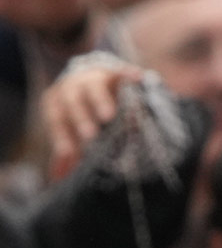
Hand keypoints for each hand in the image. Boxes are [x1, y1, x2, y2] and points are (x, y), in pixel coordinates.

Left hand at [41, 62, 144, 179]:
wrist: (87, 72)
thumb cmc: (76, 106)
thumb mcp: (66, 124)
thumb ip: (66, 148)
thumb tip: (59, 177)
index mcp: (56, 102)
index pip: (57, 120)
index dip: (63, 137)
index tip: (70, 154)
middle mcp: (72, 88)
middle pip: (73, 103)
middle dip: (81, 119)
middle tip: (90, 136)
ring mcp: (92, 77)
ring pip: (94, 88)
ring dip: (101, 102)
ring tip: (109, 116)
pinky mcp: (112, 70)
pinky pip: (120, 71)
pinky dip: (128, 75)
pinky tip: (137, 78)